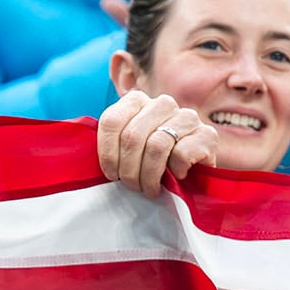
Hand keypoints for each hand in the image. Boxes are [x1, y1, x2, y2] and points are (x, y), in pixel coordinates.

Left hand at [96, 90, 218, 198]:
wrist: (194, 176)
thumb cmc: (152, 165)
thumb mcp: (127, 150)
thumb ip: (111, 143)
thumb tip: (82, 150)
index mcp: (137, 100)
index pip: (112, 121)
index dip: (107, 154)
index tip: (111, 174)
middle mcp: (162, 103)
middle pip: (133, 137)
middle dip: (129, 170)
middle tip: (132, 187)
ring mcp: (187, 116)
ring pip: (157, 146)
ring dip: (150, 176)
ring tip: (149, 189)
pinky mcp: (207, 135)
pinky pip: (182, 154)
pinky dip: (176, 172)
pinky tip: (177, 177)